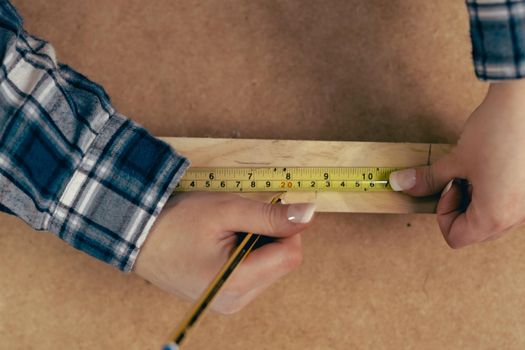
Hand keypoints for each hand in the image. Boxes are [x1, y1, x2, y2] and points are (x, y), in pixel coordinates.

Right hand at [133, 192, 314, 313]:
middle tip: (236, 222)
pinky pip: (256, 271)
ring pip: (272, 265)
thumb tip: (309, 213)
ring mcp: (231, 301)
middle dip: (269, 234)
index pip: (291, 254)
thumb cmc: (176, 222)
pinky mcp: (227, 296)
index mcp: (236, 282)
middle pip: (283, 261)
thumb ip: (270, 215)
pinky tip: (224, 243)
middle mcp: (236, 300)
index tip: (261, 210)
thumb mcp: (226, 210)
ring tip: (225, 233)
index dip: (283, 226)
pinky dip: (249, 252)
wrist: (138, 237)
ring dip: (259, 242)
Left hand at [389, 80, 524, 247]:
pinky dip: (494, 192)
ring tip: (478, 170)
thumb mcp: (456, 160)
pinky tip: (492, 167)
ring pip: (491, 218)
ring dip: (476, 199)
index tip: (447, 186)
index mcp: (495, 217)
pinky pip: (508, 204)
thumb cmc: (498, 131)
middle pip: (474, 231)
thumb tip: (401, 184)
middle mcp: (517, 218)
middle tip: (459, 178)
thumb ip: (429, 179)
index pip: (455, 237)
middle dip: (458, 206)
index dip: (442, 213)